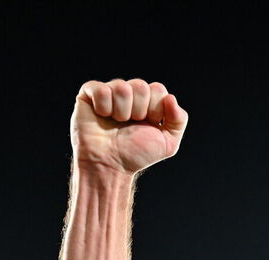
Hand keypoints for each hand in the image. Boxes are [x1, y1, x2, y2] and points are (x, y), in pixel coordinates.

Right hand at [72, 79, 187, 174]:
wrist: (110, 165)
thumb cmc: (136, 155)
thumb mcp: (168, 143)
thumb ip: (179, 120)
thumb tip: (170, 98)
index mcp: (148, 101)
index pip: (158, 89)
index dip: (155, 109)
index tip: (149, 124)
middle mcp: (129, 94)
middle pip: (141, 86)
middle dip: (139, 111)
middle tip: (130, 125)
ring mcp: (109, 92)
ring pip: (122, 88)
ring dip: (121, 112)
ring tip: (116, 123)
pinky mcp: (89, 94)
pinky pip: (101, 90)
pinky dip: (104, 108)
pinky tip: (101, 117)